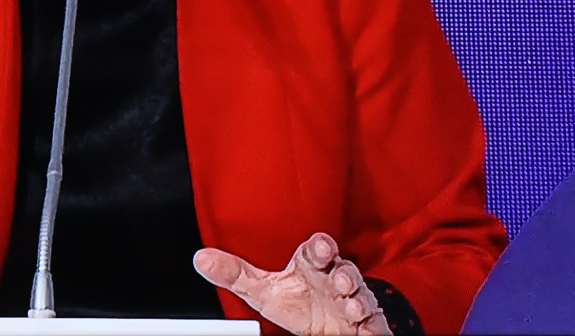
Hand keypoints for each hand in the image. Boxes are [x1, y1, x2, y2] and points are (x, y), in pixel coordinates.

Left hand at [194, 232, 389, 335]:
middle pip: (345, 269)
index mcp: (312, 267)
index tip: (320, 247)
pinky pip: (373, 321)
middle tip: (340, 276)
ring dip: (357, 297)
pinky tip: (363, 323)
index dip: (320, 247)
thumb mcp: (263, 291)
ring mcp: (353, 300)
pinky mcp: (366, 323)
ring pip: (361, 294)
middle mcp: (336, 280)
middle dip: (345, 272)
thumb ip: (235, 275)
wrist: (327, 329)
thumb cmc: (298, 302)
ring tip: (350, 302)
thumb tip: (201, 259)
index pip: (318, 251)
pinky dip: (370, 322)